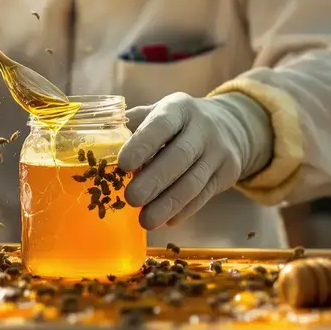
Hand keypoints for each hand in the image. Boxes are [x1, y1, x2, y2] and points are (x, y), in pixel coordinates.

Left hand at [119, 92, 271, 229]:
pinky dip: (183, 211)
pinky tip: (166, 220)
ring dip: (168, 204)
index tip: (123, 164)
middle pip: (179, 157)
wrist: (230, 125)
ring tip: (146, 221)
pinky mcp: (227, 174)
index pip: (161, 125)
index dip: (143, 144)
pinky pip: (204, 196)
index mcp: (179, 108)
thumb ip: (131, 126)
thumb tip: (100, 144)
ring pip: (193, 182)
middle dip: (154, 181)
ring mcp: (218, 152)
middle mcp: (203, 128)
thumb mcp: (157, 113)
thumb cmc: (177, 123)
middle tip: (131, 198)